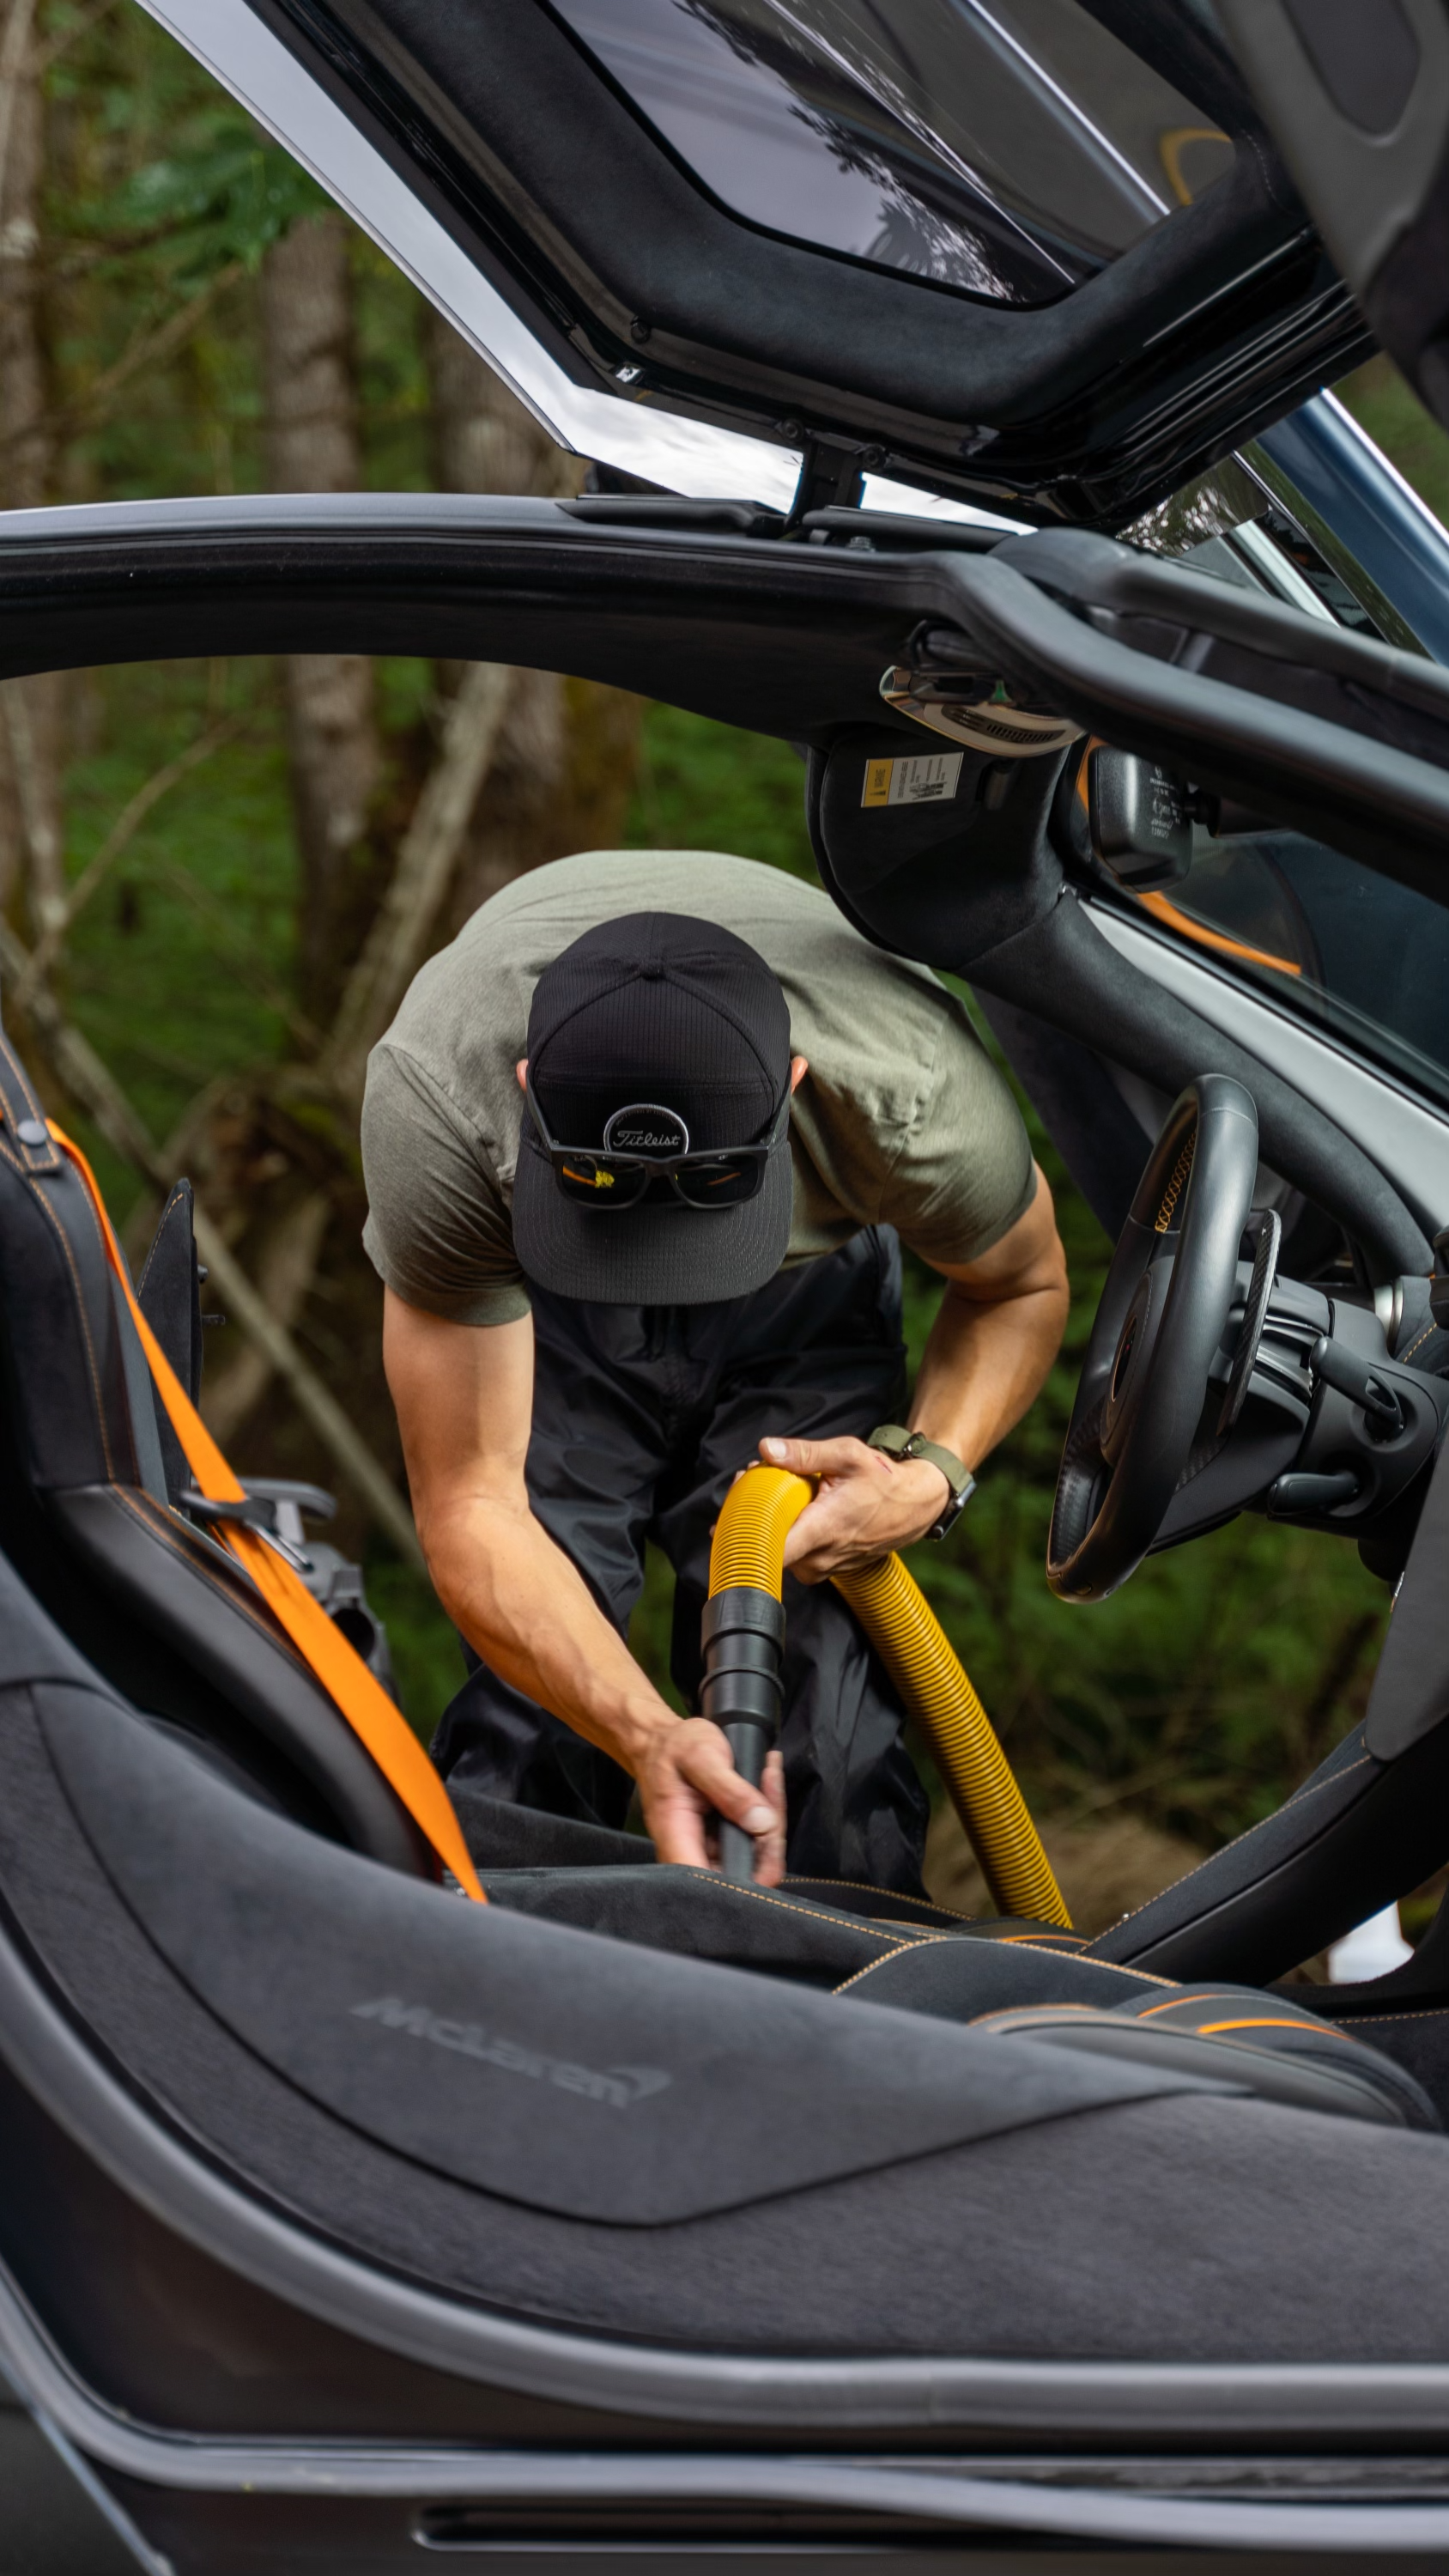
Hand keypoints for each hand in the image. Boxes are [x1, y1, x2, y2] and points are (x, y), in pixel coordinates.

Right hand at [634, 1717, 786, 1884]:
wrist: (660, 1740)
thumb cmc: (673, 1747)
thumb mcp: (702, 1757)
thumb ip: (730, 1790)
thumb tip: (761, 1824)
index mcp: (677, 1838)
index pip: (711, 1884)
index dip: (746, 1881)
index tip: (767, 1838)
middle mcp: (692, 1852)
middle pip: (743, 1875)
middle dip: (770, 1839)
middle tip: (770, 1791)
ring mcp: (708, 1849)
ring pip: (755, 1859)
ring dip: (772, 1821)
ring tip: (768, 1776)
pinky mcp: (721, 1841)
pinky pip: (754, 1841)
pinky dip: (767, 1813)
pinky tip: (767, 1779)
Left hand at [760, 1433, 951, 1581]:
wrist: (915, 1505)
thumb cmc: (883, 1480)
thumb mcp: (847, 1455)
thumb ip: (805, 1453)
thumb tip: (767, 1449)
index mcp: (824, 1528)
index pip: (774, 1551)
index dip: (746, 1535)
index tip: (733, 1515)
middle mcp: (823, 1556)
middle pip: (769, 1548)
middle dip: (754, 1518)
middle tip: (751, 1484)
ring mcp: (826, 1566)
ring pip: (781, 1554)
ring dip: (771, 1526)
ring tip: (774, 1494)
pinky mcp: (828, 1569)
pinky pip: (796, 1557)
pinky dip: (788, 1535)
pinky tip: (793, 1511)